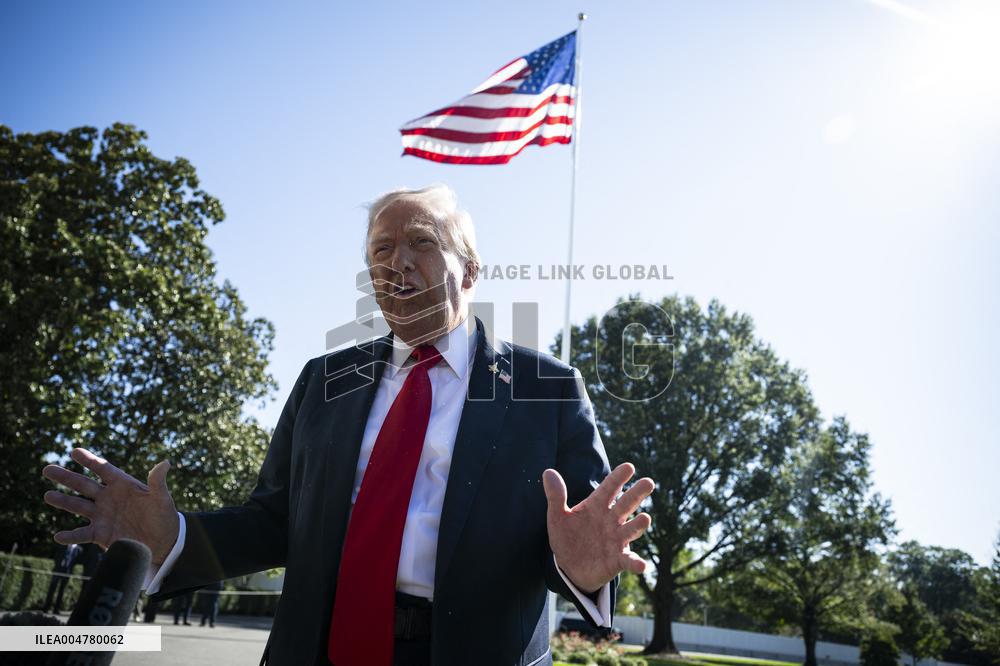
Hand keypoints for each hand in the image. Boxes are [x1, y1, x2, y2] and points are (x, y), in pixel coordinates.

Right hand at [42, 448, 179, 564]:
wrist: (163, 541)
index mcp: (123, 485)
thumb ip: (158, 482)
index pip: (103, 469)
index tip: (74, 451)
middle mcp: (108, 498)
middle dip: (66, 477)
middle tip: (47, 469)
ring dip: (63, 501)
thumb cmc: (164, 516)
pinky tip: (58, 536)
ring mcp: (102, 515)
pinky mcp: (100, 534)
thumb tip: (165, 463)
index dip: (89, 460)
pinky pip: (81, 534)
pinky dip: (70, 536)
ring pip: (77, 506)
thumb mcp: (162, 499)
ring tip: (47, 495)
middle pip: (83, 485)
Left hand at [543, 462, 653, 593]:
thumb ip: (555, 496)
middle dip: (637, 493)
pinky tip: (641, 565)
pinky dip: (636, 563)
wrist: (569, 568)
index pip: (609, 488)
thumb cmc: (567, 537)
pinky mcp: (617, 560)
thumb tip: (548, 472)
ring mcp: (616, 540)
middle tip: (649, 482)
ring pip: (631, 529)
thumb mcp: (557, 517)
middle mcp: (611, 520)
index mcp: (597, 506)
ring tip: (645, 518)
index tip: (629, 467)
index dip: (618, 478)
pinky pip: (629, 560)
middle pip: (626, 504)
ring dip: (638, 525)